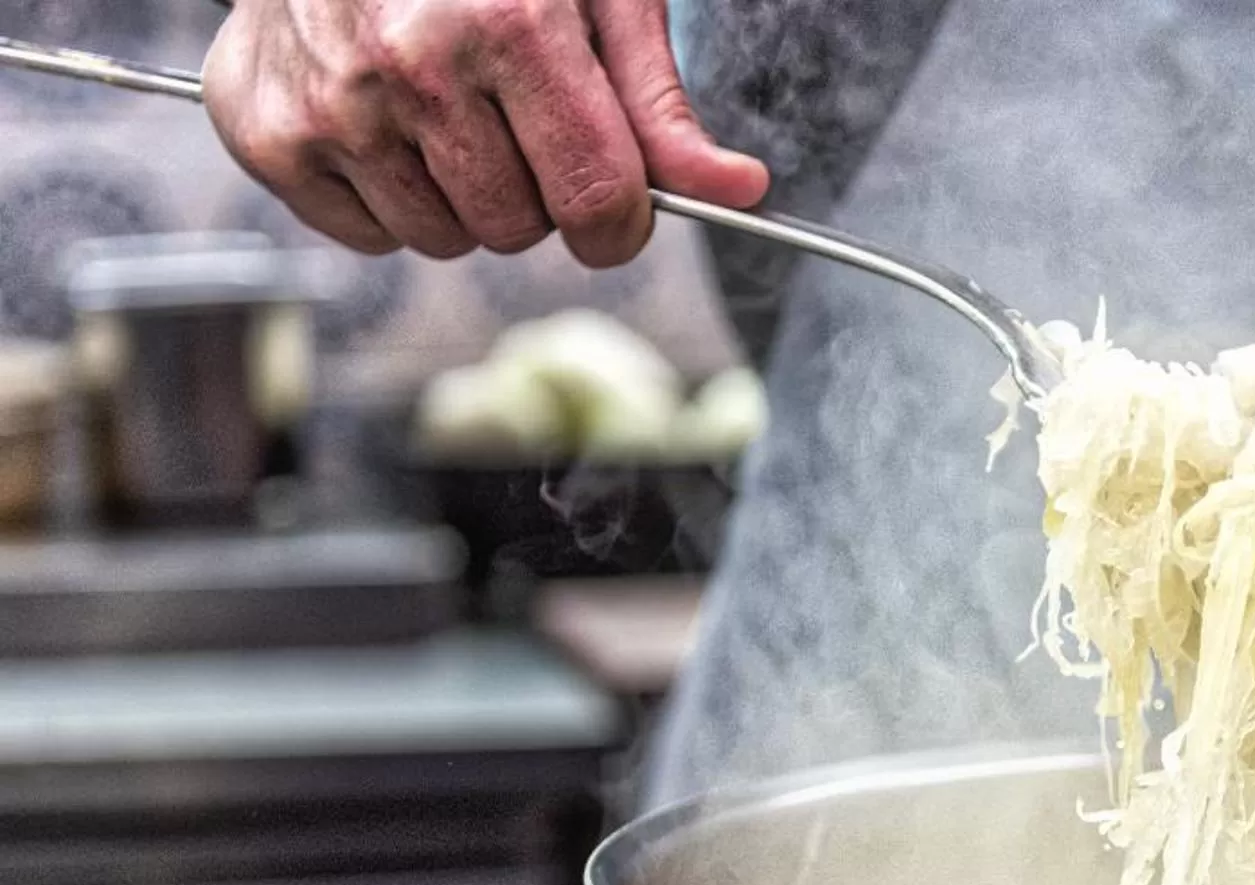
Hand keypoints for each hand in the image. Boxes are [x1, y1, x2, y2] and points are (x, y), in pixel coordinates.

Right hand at [203, 0, 767, 266]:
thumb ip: (659, 103)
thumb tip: (739, 190)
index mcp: (506, 25)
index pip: (597, 202)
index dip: (620, 217)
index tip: (613, 198)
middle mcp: (407, 65)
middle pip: (520, 230)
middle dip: (534, 190)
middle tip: (508, 111)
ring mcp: (328, 102)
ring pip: (443, 240)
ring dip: (460, 194)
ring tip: (440, 104)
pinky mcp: (265, 131)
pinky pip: (367, 236)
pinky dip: (386, 194)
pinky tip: (382, 115)